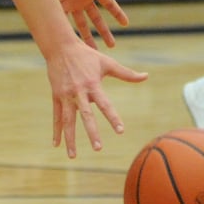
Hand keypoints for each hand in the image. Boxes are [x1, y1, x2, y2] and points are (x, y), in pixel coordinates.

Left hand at [44, 0, 130, 46]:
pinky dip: (69, 32)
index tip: (125, 24)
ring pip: (82, 25)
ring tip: (91, 50)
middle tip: (112, 46)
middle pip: (97, 19)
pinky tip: (72, 44)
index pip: (109, 4)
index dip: (117, 13)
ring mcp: (72, 3)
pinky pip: (66, 22)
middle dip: (104, 32)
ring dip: (87, 37)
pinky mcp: (60, 6)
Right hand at [46, 39, 143, 157]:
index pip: (105, 104)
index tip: (120, 131)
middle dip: (92, 132)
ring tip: (73, 156)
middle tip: (98, 148)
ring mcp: (66, 95)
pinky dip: (56, 131)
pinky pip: (56, 117)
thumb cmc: (87, 55)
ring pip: (67, 121)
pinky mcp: (56, 97)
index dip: (113, 118)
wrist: (61, 47)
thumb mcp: (107, 63)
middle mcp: (79, 92)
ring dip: (70, 139)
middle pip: (86, 115)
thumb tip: (147, 76)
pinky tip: (56, 145)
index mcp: (93, 84)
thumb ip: (126, 73)